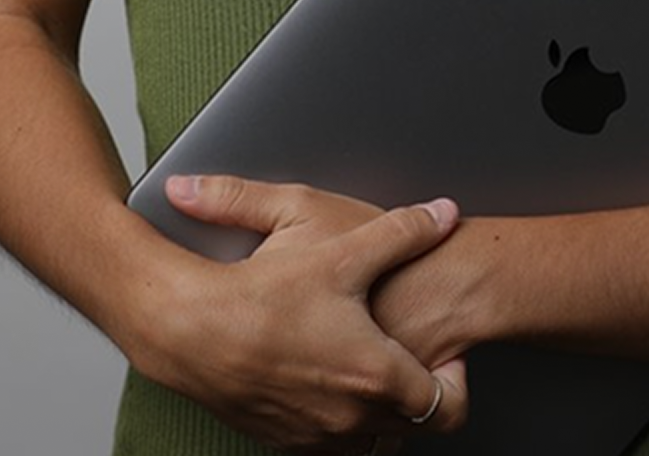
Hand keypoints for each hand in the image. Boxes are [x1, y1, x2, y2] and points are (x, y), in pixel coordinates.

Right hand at [128, 175, 465, 452]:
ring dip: (376, 405)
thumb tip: (442, 215)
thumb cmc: (264, 296)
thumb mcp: (342, 250)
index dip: (457, 380)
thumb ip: (402, 231)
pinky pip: (328, 440)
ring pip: (369, 436)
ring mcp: (316, 436)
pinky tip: (323, 371)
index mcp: (375, 376)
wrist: (192, 330)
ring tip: (364, 359)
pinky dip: (336, 413)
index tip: (448, 353)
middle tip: (409, 349)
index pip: (448, 406)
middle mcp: (350, 418)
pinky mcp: (284, 439)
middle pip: (411, 424)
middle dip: (417, 389)